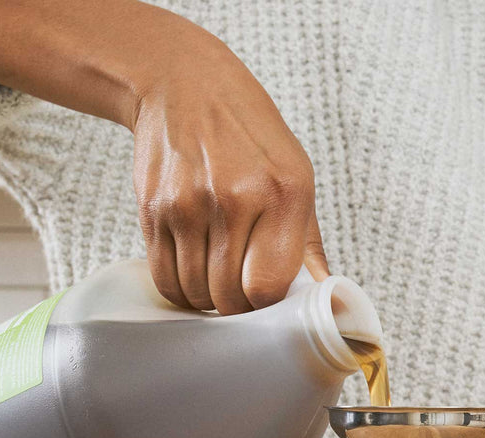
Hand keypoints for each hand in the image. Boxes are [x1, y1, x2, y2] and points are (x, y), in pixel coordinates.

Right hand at [131, 33, 326, 313]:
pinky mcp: (154, 211)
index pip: (269, 287)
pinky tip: (191, 269)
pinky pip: (165, 279)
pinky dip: (179, 288)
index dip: (266, 306)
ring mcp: (189, 205)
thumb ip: (308, 244)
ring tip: (215, 274)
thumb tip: (330, 303)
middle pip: (229, 297)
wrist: (183, 83)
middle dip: (236, 306)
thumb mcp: (295, 174)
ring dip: (206, 298)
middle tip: (239, 288)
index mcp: (283, 193)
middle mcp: (235, 198)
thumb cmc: (248, 135)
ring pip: (195, 293)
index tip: (265, 299)